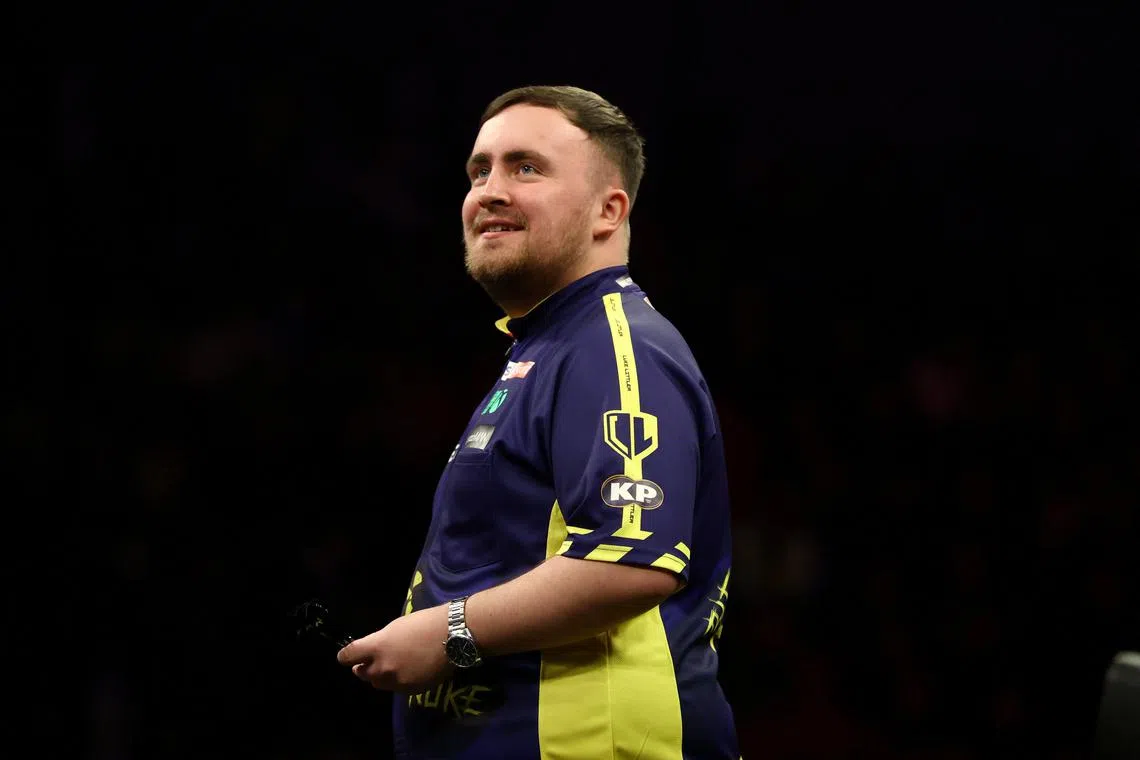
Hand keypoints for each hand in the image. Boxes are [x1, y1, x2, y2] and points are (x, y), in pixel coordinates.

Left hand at [336, 604, 452, 692]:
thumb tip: (374, 650)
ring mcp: (397, 681)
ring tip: (388, 668)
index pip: (349, 655)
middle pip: (363, 673)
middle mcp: (382, 667)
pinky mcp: (412, 690)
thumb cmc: (425, 623)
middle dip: (362, 667)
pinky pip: (397, 688)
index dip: (345, 656)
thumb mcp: (396, 627)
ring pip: (379, 683)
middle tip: (365, 663)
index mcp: (377, 647)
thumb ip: (380, 642)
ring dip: (379, 676)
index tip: (344, 657)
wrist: (453, 636)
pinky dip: (398, 681)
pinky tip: (408, 671)